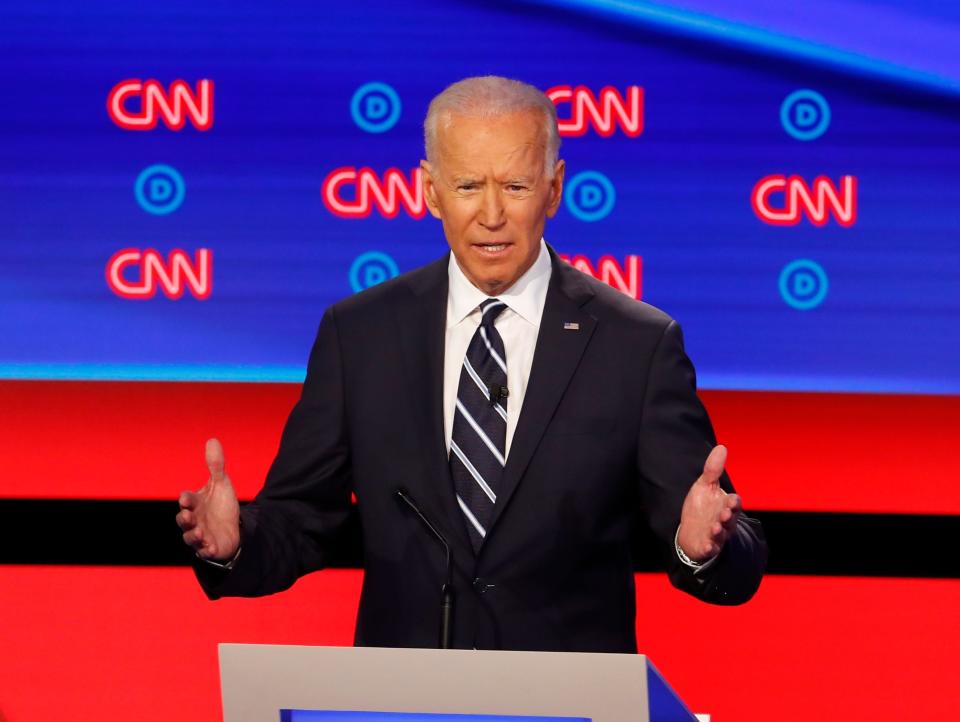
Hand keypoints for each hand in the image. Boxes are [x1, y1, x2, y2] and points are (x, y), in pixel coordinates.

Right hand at [176, 438, 240, 561]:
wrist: (232, 527)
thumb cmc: (220, 505)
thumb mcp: (221, 484)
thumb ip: (216, 465)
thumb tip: (212, 439)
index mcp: (195, 503)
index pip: (187, 500)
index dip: (186, 499)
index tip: (186, 498)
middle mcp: (194, 520)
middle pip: (183, 520)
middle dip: (184, 519)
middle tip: (188, 516)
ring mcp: (200, 535)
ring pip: (190, 537)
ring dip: (193, 536)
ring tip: (199, 533)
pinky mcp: (209, 548)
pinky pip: (204, 551)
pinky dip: (206, 550)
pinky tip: (211, 548)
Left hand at [677, 445, 741, 562]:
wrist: (691, 530)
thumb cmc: (702, 507)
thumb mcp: (705, 486)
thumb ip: (713, 469)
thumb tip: (721, 447)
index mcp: (726, 506)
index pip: (734, 503)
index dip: (734, 502)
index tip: (732, 499)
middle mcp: (724, 521)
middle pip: (730, 519)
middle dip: (728, 517)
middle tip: (725, 514)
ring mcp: (717, 535)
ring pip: (721, 534)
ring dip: (719, 531)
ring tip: (715, 528)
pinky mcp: (707, 546)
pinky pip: (711, 548)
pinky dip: (710, 548)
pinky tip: (707, 546)